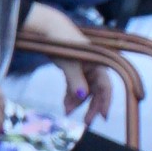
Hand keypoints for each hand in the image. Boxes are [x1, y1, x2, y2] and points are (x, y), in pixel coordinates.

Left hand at [20, 0, 113, 114]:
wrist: (46, 28)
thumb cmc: (60, 41)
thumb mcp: (68, 62)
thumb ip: (76, 80)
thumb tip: (83, 97)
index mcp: (98, 63)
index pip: (105, 86)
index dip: (105, 102)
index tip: (102, 116)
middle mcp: (94, 66)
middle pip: (97, 91)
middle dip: (90, 106)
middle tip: (86, 122)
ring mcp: (83, 68)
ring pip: (84, 90)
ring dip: (78, 102)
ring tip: (67, 111)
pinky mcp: (73, 69)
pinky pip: (75, 86)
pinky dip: (70, 95)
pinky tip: (65, 104)